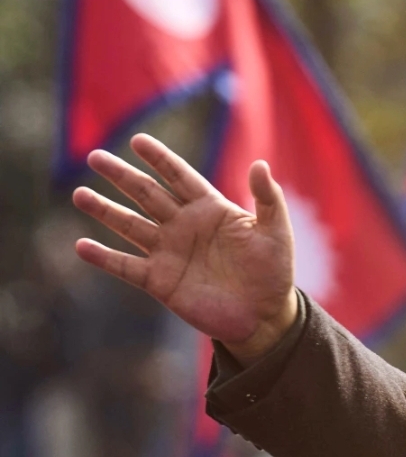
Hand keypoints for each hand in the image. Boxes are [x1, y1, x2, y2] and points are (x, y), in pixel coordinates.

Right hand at [72, 134, 297, 365]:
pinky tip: (82, 246)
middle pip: (147, 194)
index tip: (138, 140)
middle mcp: (184, 226)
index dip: (160, 159)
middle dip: (122, 176)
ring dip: (105, 210)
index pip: (179, 176)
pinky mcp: (160, 281)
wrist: (264, 316)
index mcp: (210, 208)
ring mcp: (169, 252)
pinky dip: (105, 258)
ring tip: (79, 194)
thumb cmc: (273, 270)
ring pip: (130, 225)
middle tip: (95, 156)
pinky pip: (127, 266)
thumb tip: (259, 164)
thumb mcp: (276, 231)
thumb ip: (268, 198)